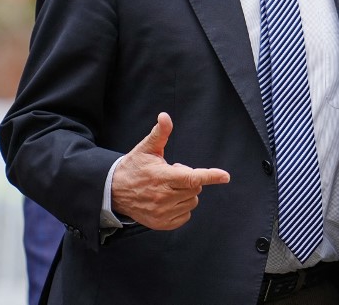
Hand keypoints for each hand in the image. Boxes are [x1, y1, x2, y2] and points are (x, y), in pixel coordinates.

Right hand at [111, 112, 229, 229]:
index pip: (191, 178)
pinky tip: (168, 200)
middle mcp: (162, 197)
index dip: (210, 176)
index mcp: (162, 177)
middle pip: (195, 188)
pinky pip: (186, 215)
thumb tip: (165, 116)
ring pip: (192, 201)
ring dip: (186, 194)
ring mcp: (162, 213)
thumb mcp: (146, 148)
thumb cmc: (134, 167)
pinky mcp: (161, 224)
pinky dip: (182, 207)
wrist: (113, 192)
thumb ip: (160, 133)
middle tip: (172, 175)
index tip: (225, 176)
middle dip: (189, 180)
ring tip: (168, 187)